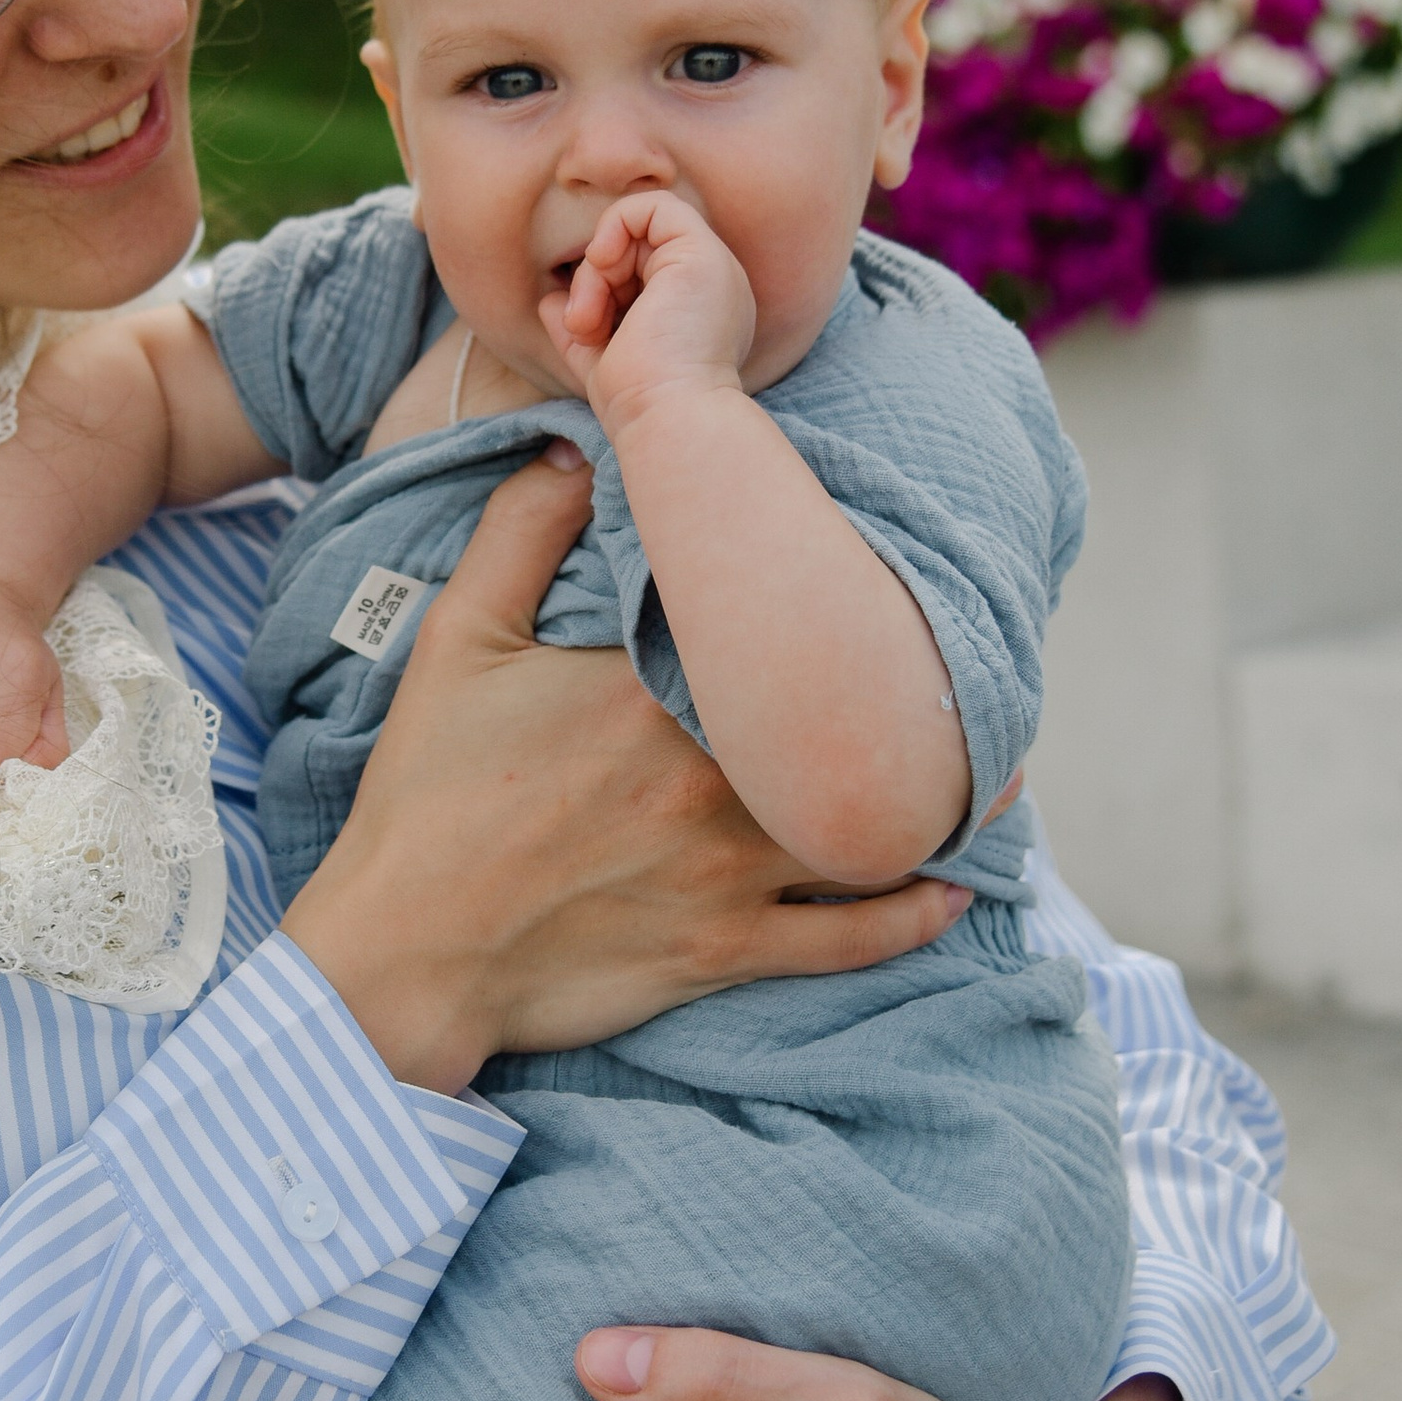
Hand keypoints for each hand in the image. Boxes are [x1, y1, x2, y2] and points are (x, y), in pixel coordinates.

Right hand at [282, 450, 972, 1095]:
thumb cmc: (425, 795)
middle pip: (844, 732)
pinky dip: (910, 914)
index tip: (881, 579)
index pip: (770, 633)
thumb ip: (520, 534)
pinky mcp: (727, 951)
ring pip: (868, 832)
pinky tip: (951, 887)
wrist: (408, 951)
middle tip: (964, 673)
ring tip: (993, 774)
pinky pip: (848, 938)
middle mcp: (712, 780)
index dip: (832, 607)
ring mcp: (729, 874)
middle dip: (911, 706)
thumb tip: (576, 449)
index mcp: (654, 693)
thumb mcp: (459, 644)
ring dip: (938, 806)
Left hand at [538, 191, 753, 427]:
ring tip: (589, 315)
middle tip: (581, 323)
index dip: (603, 289)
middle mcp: (712, 288)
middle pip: (637, 250)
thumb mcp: (600, 360)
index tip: (584, 328)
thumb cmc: (639, 404)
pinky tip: (601, 262)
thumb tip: (549, 301)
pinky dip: (616, 223)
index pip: (640, 275)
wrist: (668, 420)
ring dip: (596, 268)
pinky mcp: (703, 253)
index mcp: (696, 314)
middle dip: (594, 280)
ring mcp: (713, 268)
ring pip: (639, 230)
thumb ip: (580, 326)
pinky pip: (654, 204)